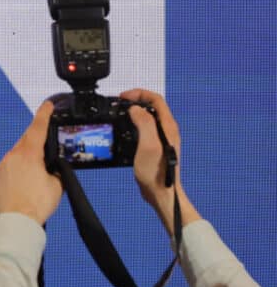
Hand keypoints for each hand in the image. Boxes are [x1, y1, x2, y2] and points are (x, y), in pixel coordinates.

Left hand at [0, 101, 63, 224]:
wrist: (17, 220)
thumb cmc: (36, 205)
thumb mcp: (57, 184)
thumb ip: (55, 169)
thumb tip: (51, 167)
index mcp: (29, 154)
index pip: (38, 128)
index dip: (44, 114)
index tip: (48, 105)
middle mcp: (14, 156)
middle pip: (28, 139)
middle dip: (38, 136)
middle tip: (49, 138)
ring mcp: (4, 164)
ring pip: (19, 151)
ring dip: (30, 154)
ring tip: (41, 167)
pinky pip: (12, 162)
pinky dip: (21, 164)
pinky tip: (29, 176)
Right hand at [121, 88, 198, 234]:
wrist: (162, 193)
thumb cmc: (156, 173)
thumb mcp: (148, 145)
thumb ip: (144, 123)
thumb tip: (135, 109)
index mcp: (167, 126)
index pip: (156, 99)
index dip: (139, 94)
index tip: (123, 97)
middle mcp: (167, 130)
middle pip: (152, 106)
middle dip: (135, 100)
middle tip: (119, 104)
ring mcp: (162, 138)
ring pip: (148, 117)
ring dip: (134, 112)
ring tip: (120, 114)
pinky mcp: (156, 146)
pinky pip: (145, 128)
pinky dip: (134, 124)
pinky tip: (125, 131)